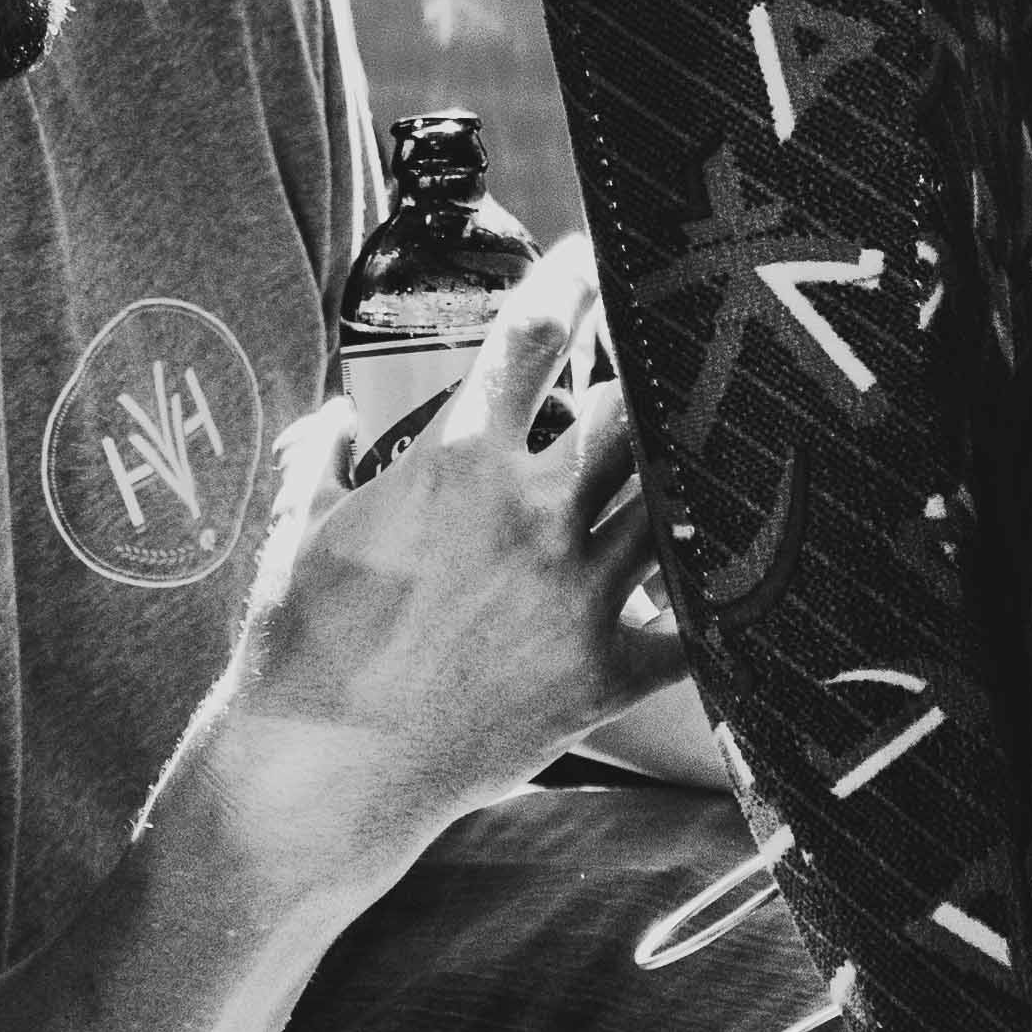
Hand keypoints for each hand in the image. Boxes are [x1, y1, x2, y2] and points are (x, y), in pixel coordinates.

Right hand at [225, 238, 663, 830]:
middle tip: (661, 356)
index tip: (590, 255)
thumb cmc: (297, 648)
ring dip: (685, 467)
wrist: (320, 775)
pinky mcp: (604, 676)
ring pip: (671, 499)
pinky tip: (734, 573)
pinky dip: (718, 602)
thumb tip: (346, 416)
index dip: (572, 280)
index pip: (534, 335)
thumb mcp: (298, 527)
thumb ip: (329, 453)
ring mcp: (577, 598)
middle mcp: (531, 518)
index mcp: (455, 465)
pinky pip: (693, 629)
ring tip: (701, 446)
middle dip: (650, 372)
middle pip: (633, 408)